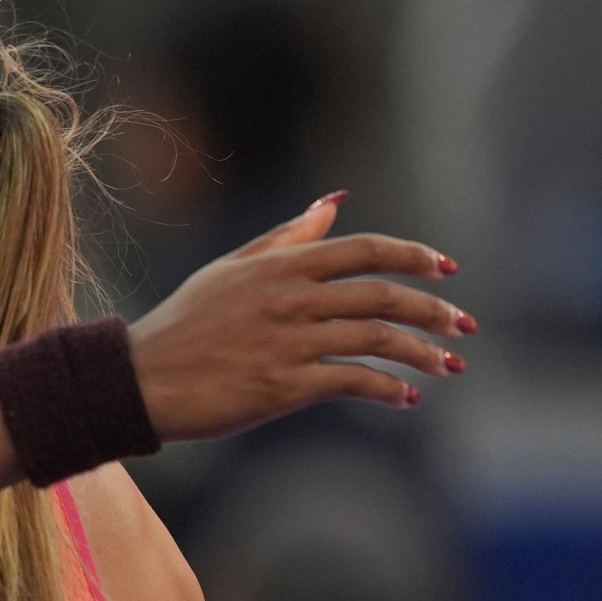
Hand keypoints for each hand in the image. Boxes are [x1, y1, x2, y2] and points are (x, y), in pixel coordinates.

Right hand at [129, 194, 472, 441]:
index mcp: (282, 266)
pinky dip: (387, 389)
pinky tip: (405, 397)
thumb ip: (287, 238)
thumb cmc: (182, 326)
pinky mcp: (285, 385)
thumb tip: (333, 203)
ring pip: (377, 338)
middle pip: (382, 294)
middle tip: (461, 325)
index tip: (446, 269)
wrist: (139, 380)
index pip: (366, 250)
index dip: (414, 256)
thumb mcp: (230, 270)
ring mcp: (290, 341)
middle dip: (432, 309)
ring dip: (422, 352)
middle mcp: (292, 298)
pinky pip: (354, 381)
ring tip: (448, 366)